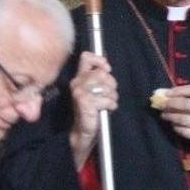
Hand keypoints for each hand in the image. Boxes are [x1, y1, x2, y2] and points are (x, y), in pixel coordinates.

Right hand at [68, 52, 118, 167]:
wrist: (83, 131)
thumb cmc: (92, 110)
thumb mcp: (96, 91)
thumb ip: (100, 78)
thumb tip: (107, 66)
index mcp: (79, 77)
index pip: (86, 58)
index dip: (99, 60)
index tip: (107, 69)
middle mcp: (77, 82)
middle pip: (102, 73)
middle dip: (112, 85)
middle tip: (110, 95)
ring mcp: (79, 91)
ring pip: (106, 87)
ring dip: (113, 97)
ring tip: (108, 104)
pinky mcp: (84, 102)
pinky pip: (106, 99)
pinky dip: (111, 105)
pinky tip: (107, 110)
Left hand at [160, 85, 189, 171]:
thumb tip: (172, 94)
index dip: (179, 90)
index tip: (167, 93)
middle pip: (187, 104)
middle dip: (171, 103)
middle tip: (162, 104)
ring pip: (184, 119)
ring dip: (171, 116)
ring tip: (164, 115)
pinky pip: (186, 132)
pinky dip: (177, 128)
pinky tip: (174, 126)